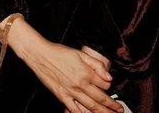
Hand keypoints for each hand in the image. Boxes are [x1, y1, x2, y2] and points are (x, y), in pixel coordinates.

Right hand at [6, 19, 122, 112]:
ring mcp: (71, 92)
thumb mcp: (80, 53)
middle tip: (120, 110)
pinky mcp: (61, 95)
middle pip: (101, 98)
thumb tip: (109, 77)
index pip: (105, 84)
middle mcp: (80, 84)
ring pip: (91, 106)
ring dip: (103, 112)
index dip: (109, 85)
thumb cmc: (58, 52)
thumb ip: (97, 65)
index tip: (109, 86)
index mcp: (86, 73)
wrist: (39, 54)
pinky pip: (74, 109)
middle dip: (112, 106)